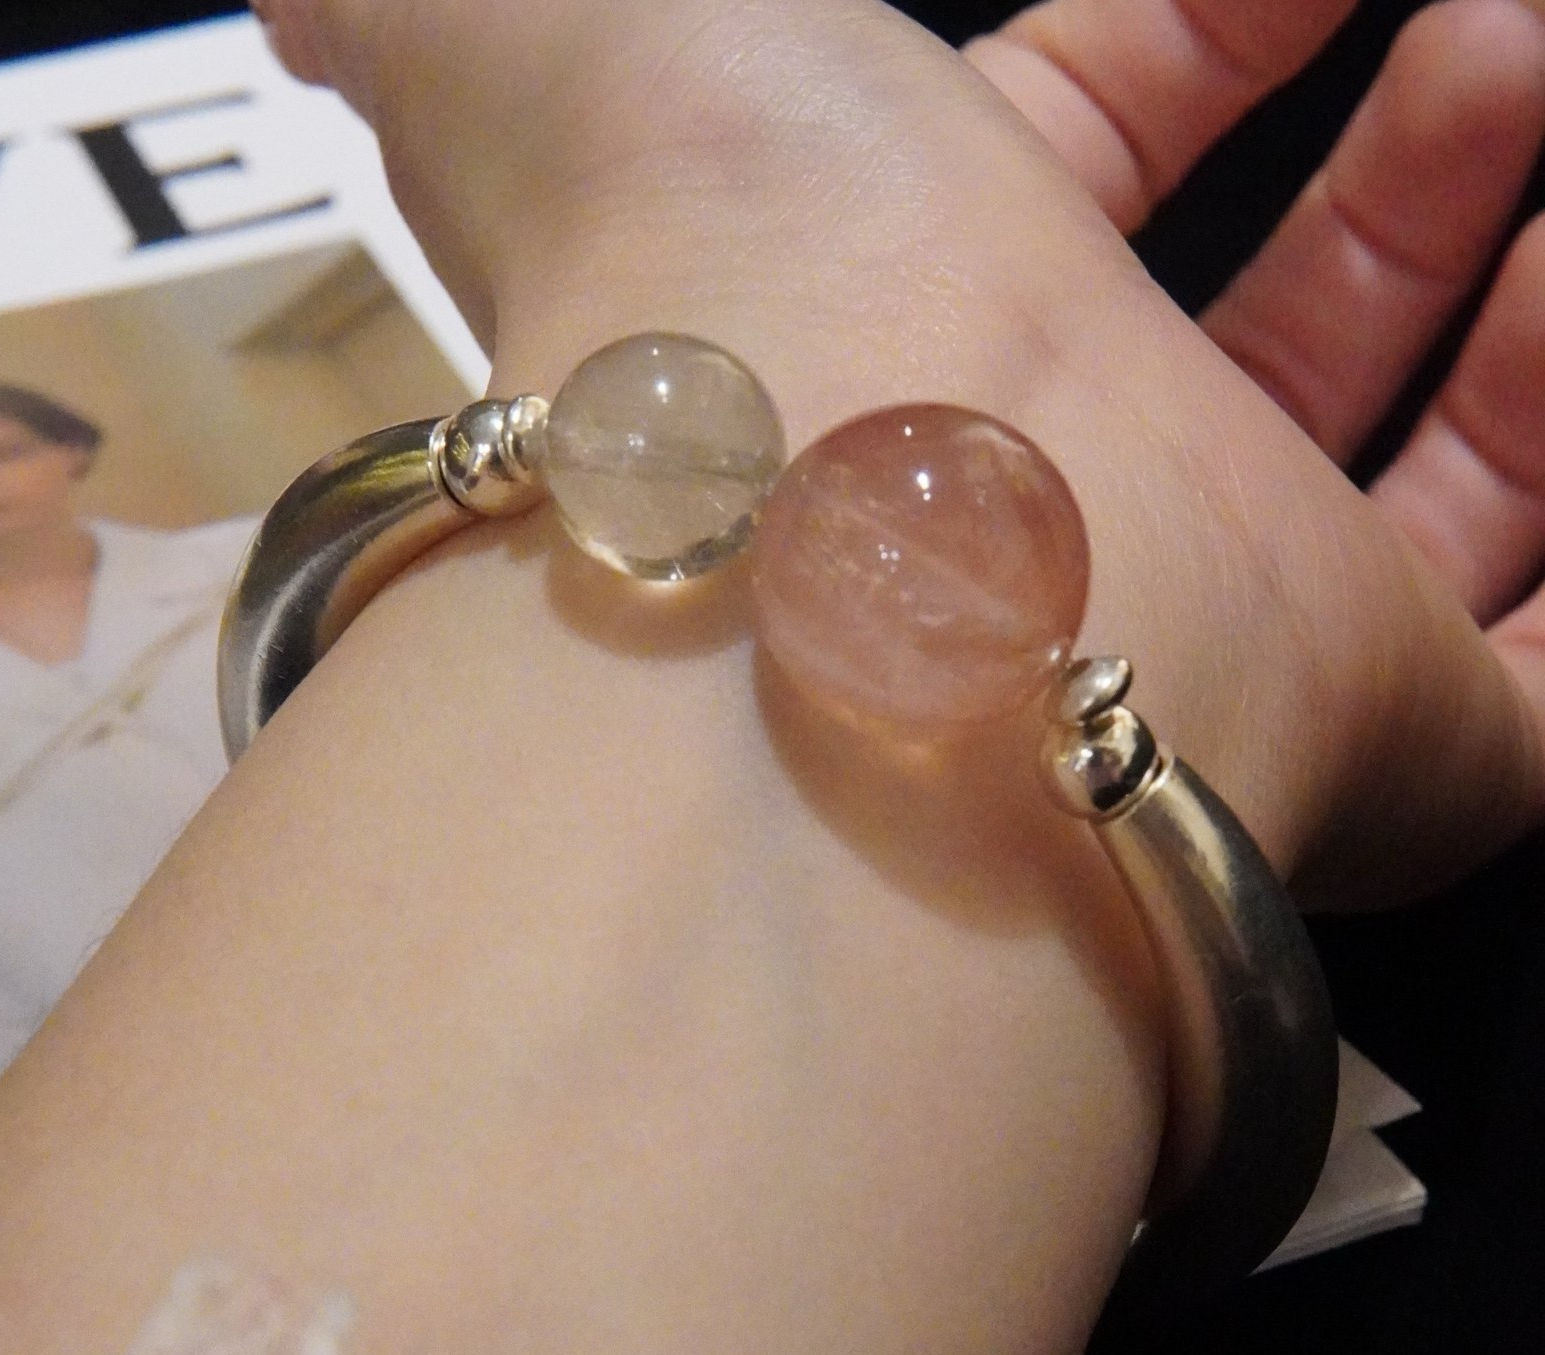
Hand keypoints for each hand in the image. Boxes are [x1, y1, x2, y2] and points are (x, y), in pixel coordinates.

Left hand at [261, 0, 1544, 907]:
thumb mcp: (552, 32)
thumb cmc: (714, 269)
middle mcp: (1057, 482)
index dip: (1196, 34)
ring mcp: (1220, 634)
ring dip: (1493, 307)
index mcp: (909, 313)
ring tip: (1540, 105)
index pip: (1083, 147)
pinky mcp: (1372, 761)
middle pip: (1269, 319)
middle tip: (1491, 33)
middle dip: (1396, 161)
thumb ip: (439, 16)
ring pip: (1419, 481)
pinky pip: (1523, 657)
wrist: (821, 595)